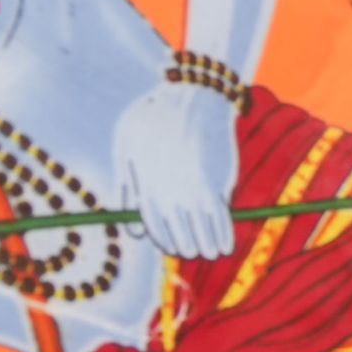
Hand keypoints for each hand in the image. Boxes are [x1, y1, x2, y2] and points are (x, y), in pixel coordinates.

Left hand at [112, 79, 244, 260]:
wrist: (193, 97)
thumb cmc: (154, 118)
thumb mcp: (126, 146)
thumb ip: (126, 187)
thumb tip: (133, 229)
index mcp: (142, 184)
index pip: (152, 227)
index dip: (163, 240)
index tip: (172, 245)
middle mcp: (166, 193)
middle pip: (177, 235)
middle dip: (185, 248)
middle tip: (192, 250)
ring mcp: (192, 191)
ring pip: (200, 234)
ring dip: (206, 249)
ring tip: (212, 254)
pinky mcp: (216, 185)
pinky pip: (221, 221)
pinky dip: (223, 236)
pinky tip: (225, 246)